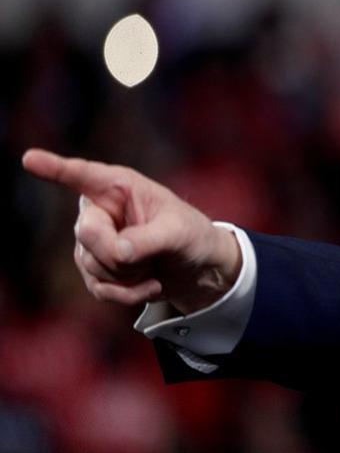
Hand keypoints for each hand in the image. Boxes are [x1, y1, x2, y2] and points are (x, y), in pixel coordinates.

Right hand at [21, 149, 242, 313]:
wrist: (197, 267)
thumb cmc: (191, 235)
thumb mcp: (180, 232)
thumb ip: (149, 239)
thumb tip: (119, 252)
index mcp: (120, 186)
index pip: (82, 175)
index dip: (54, 168)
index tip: (29, 159)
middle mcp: (100, 210)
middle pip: (87, 233)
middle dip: (122, 253)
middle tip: (153, 256)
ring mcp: (92, 242)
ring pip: (93, 265)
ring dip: (131, 275)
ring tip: (155, 265)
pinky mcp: (94, 270)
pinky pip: (100, 289)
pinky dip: (129, 293)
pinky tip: (151, 285)